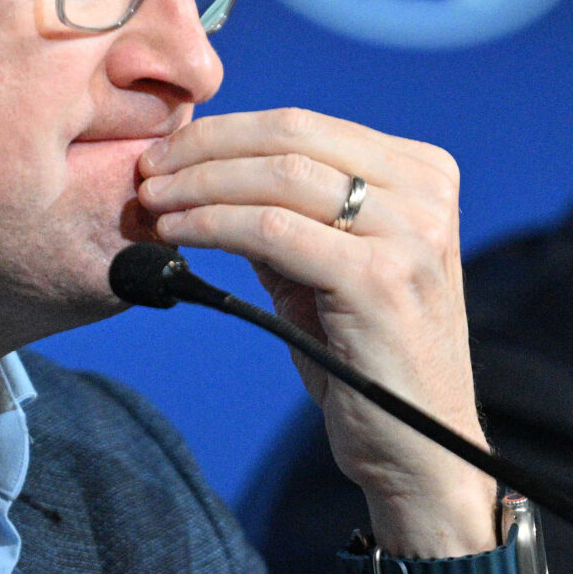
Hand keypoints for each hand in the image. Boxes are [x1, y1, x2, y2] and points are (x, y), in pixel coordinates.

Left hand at [138, 108, 494, 557]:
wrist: (421, 448)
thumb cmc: (367, 357)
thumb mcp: (332, 265)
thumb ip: (289, 213)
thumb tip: (202, 170)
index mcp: (423, 173)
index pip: (305, 125)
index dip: (226, 131)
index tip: (168, 152)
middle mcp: (426, 192)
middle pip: (290, 139)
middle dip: (204, 150)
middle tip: (147, 171)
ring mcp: (409, 234)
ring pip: (278, 179)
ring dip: (200, 185)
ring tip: (153, 203)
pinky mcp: (379, 280)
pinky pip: (273, 231)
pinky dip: (214, 224)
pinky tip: (177, 234)